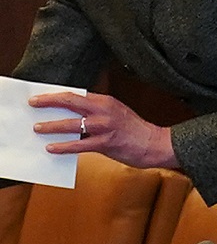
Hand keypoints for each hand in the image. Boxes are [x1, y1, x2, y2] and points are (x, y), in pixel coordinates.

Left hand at [29, 91, 178, 168]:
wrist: (157, 144)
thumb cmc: (137, 132)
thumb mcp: (117, 114)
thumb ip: (97, 113)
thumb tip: (74, 117)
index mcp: (106, 101)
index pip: (75, 95)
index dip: (56, 96)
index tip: (41, 97)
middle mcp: (104, 111)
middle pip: (70, 102)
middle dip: (48, 102)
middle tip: (33, 105)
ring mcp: (105, 127)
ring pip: (71, 124)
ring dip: (52, 126)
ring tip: (38, 128)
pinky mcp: (107, 143)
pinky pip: (80, 145)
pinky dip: (64, 147)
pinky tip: (53, 148)